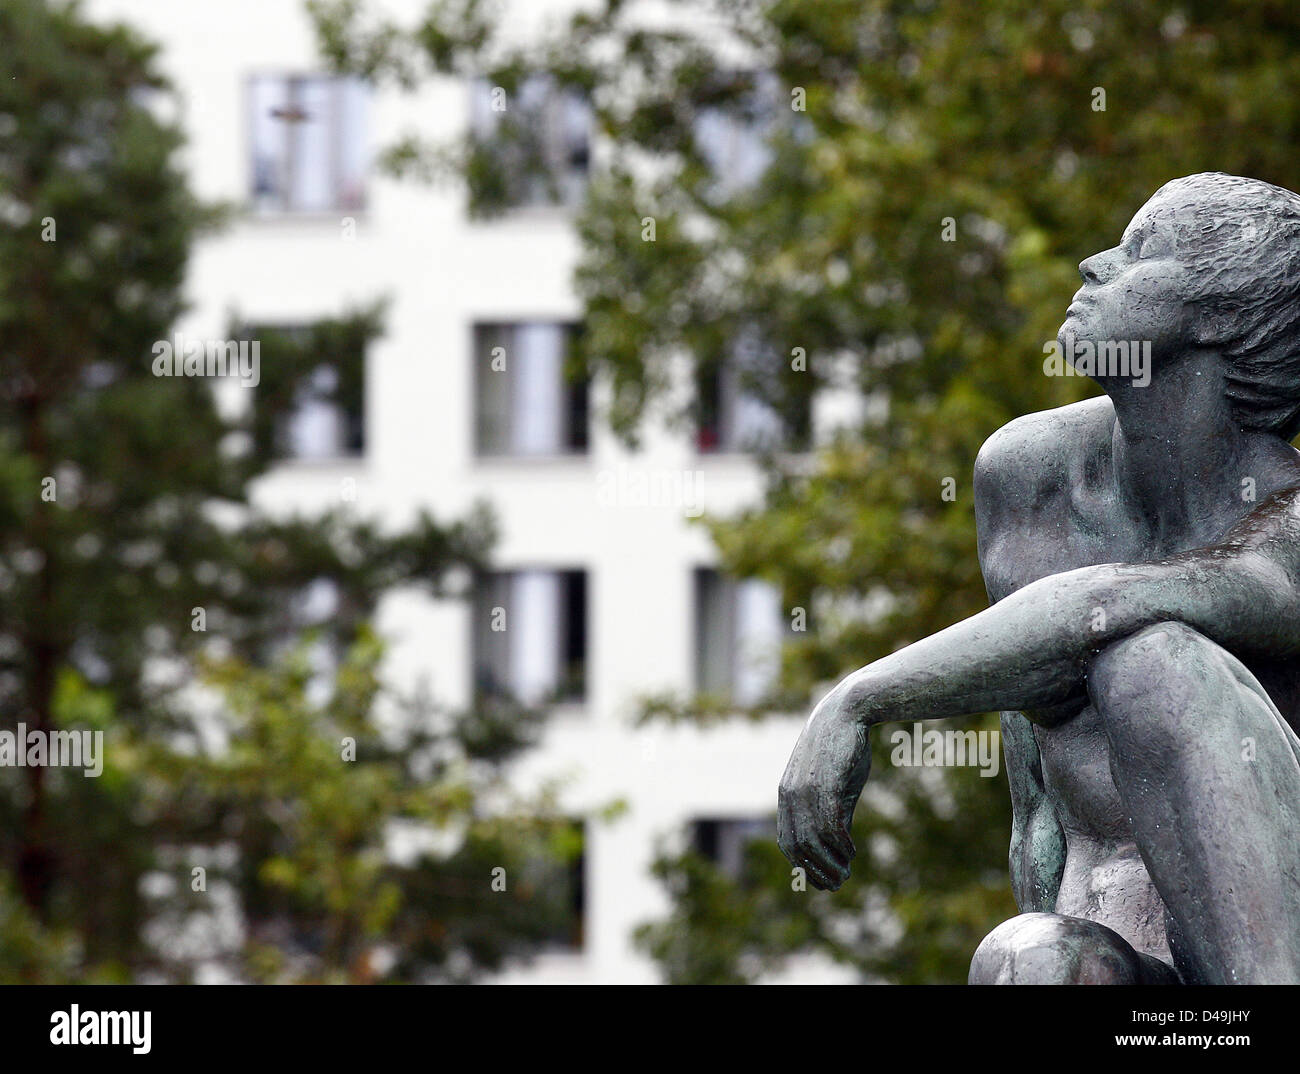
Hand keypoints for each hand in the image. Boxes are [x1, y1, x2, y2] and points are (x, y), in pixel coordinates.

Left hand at [777, 686, 871, 890]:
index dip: (804, 866)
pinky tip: (851, 852)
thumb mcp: (835, 787)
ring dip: (830, 863)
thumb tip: (837, 850)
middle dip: (817, 871)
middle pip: (797, 847)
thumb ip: (832, 815)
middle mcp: (790, 795)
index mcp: (787, 795)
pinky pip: (829, 824)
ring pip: (812, 840)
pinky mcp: (824, 783)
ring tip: (846, 873)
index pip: (787, 842)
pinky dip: (840, 844)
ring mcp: (805, 789)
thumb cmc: (843, 749)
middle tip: (838, 884)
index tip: (824, 882)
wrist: (847, 711)